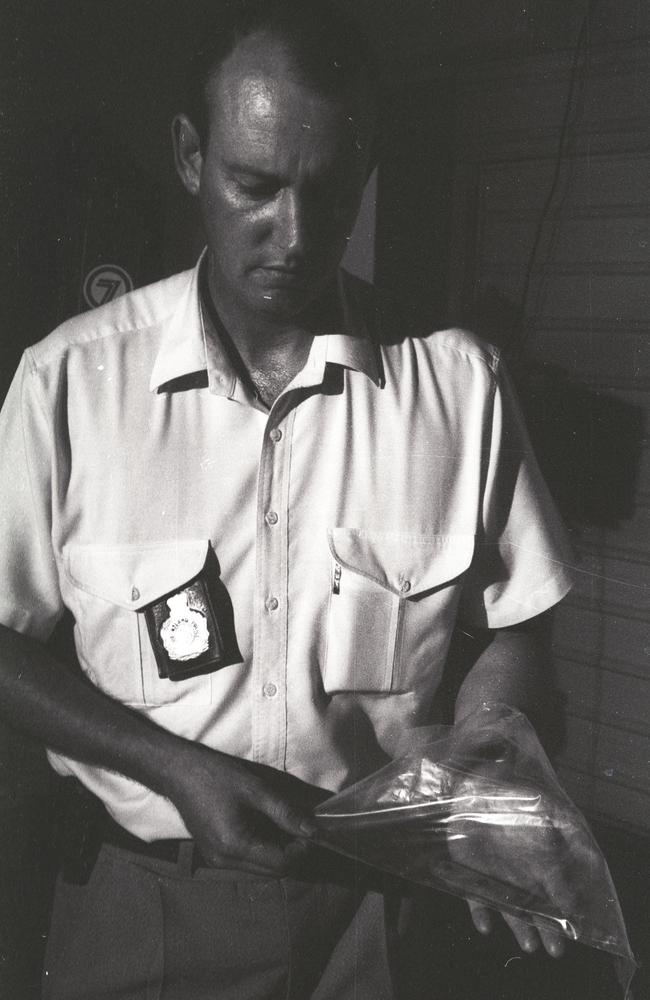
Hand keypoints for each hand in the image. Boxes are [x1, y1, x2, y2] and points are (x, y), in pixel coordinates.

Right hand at [164, 743, 327, 874]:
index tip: (310, 829)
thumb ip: (285, 812)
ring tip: (283, 825)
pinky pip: (245, 861)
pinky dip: (261, 849)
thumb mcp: (256, 790)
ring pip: (259, 869)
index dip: (302, 850)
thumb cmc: (217, 777)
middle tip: (300, 826)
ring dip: (277, 852)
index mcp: (235, 847)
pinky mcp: (213, 854)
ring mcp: (216, 860)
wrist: (180, 772)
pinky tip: (264, 827)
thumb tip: (313, 830)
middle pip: (271, 871)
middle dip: (291, 852)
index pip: (281, 864)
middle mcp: (224, 862)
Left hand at [446, 771, 590, 957]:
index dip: (567, 906)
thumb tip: (591, 856)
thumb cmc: (511, 794)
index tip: (576, 925)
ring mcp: (495, 875)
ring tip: (529, 945)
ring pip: (509, 908)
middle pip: (536, 907)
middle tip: (556, 950)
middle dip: (547, 928)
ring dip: (518, 927)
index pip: (558, 888)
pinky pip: (474, 897)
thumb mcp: (544, 806)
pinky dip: (479, 912)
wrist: (470, 782)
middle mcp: (520, 873)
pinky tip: (485, 925)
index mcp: (539, 859)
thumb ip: (565, 829)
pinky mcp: (469, 873)